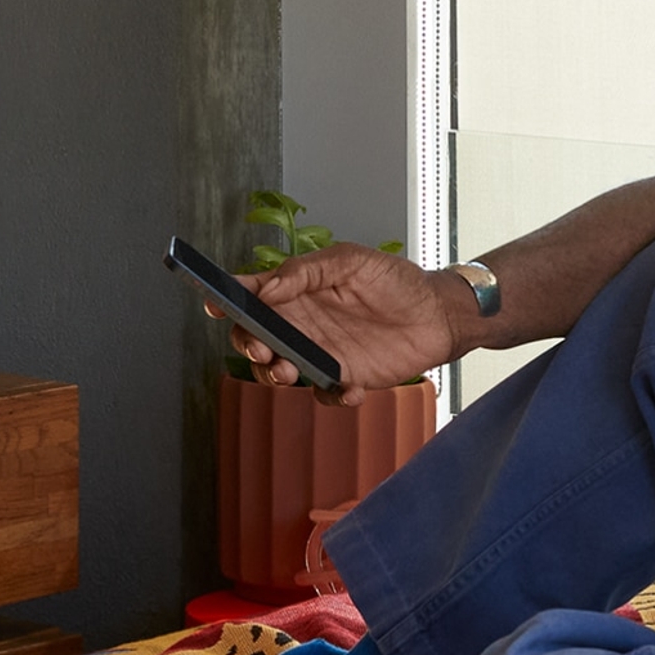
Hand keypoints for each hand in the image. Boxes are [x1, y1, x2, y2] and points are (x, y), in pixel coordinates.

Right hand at [221, 247, 467, 392]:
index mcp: (297, 291)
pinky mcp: (344, 377)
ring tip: (292, 371)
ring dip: (276, 376)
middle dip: (247, 345)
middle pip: (255, 338)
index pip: (252, 295)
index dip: (227, 299)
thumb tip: (268, 289)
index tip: (215, 304)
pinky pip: (323, 394)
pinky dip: (331, 394)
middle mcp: (302, 323)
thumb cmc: (397, 280)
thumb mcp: (351, 260)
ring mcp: (320, 352)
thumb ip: (306, 271)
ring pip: (279, 371)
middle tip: (260, 347)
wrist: (439, 313)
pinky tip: (351, 386)